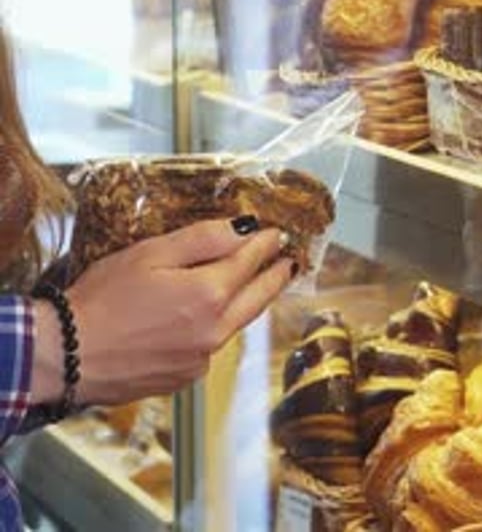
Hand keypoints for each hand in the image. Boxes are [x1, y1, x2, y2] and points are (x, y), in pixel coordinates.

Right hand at [32, 219, 293, 406]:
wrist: (67, 355)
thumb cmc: (102, 299)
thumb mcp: (151, 253)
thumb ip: (203, 239)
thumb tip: (243, 229)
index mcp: (208, 295)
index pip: (249, 262)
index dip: (264, 245)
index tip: (276, 234)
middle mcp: (213, 332)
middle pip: (256, 299)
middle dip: (274, 278)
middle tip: (289, 264)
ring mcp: (200, 360)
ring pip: (235, 325)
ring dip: (248, 303)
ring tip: (255, 285)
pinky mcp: (183, 378)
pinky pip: (210, 347)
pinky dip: (215, 328)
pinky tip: (202, 319)